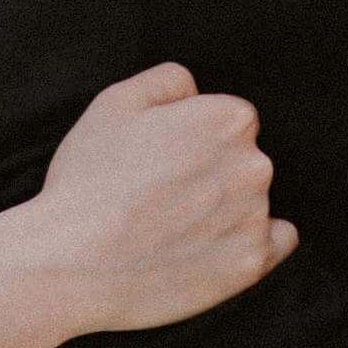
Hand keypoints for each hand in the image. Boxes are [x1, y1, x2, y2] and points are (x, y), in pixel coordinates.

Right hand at [22, 61, 296, 335]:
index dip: (192, 136)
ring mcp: (254, 219)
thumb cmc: (89, 179)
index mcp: (228, 119)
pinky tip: (219, 243)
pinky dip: (253, 240)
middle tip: (161, 192)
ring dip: (223, 208)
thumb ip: (169, 80)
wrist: (72, 263)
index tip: (163, 158)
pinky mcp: (249, 266)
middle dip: (210, 171)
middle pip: (242, 160)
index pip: (229, 120)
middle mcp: (254, 165)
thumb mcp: (116, 101)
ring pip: (250, 201)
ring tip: (170, 226)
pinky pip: (276, 242)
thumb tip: (194, 91)